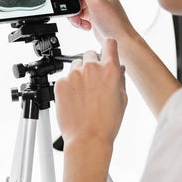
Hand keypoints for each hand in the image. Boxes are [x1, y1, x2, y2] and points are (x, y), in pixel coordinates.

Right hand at [44, 0, 134, 43]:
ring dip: (72, 11)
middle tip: (63, 4)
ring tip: (81, 18)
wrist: (119, 38)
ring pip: (70, 0)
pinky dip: (76, 19)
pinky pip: (74, 11)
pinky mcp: (87, 10)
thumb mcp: (95, 0)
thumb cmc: (114, 19)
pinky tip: (85, 23)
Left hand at [54, 38, 127, 157]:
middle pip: (89, 54)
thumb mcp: (122, 99)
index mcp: (109, 70)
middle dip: (92, 64)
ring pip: (75, 65)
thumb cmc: (107, 123)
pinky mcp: (60, 83)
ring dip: (79, 74)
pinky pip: (65, 78)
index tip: (106, 50)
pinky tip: (74, 100)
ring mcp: (73, 75)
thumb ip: (120, 79)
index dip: (108, 46)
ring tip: (83, 94)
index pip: (109, 43)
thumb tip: (119, 67)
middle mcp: (91, 68)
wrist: (87, 138)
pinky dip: (68, 86)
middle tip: (93, 82)